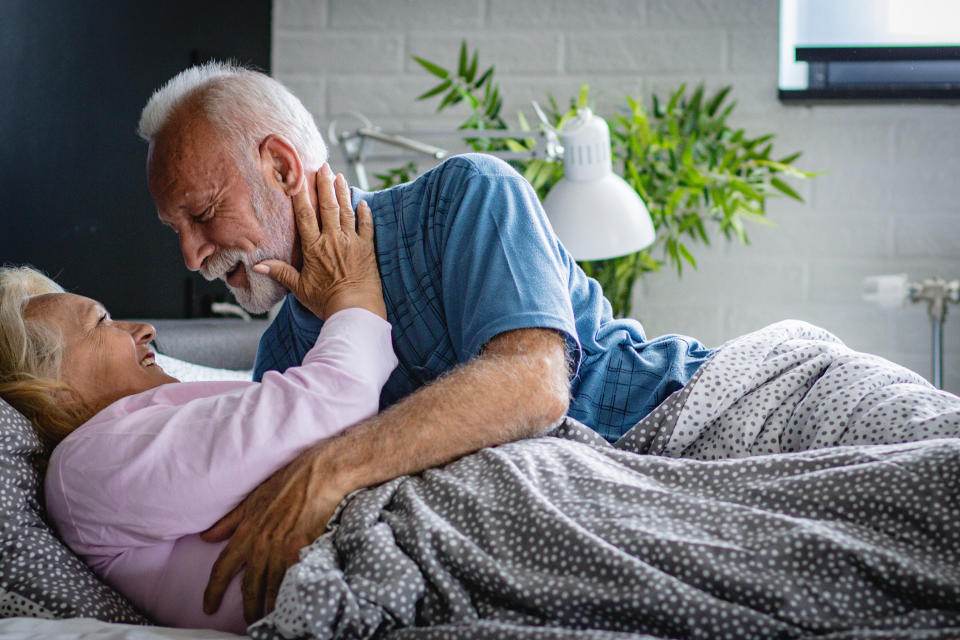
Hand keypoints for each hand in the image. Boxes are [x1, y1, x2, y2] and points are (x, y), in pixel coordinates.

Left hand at [200, 447, 346, 622]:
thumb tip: (207, 537)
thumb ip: (229, 521)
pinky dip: (290, 595)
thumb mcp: (252, 498)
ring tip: (270, 619)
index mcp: (245, 532)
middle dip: (248, 608)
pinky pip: (293, 582)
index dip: (212, 591)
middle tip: (249, 621)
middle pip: (249, 588)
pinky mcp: (304, 552)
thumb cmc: (287, 482)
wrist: (320, 475)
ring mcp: (283, 551)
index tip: (208, 607)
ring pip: (272, 589)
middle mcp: (261, 546)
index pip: (222, 569)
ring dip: (270, 607)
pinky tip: (291, 604)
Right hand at [253, 163, 385, 319]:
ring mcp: (352, 242)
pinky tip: (363, 202)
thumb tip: (257, 265)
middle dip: (325, 184)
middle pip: (327, 207)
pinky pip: (367, 226)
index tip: (299, 177)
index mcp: (314, 248)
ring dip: (343, 193)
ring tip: (340, 176)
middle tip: (323, 166)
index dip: (301, 195)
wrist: (354, 310)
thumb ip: (280, 272)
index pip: (305, 215)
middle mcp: (333, 240)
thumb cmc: (326, 302)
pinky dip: (365, 213)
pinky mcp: (367, 249)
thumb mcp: (299, 288)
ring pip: (347, 211)